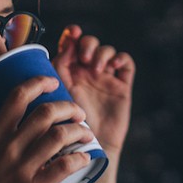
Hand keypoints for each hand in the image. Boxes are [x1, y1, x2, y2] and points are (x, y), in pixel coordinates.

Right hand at [0, 76, 95, 182]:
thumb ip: (6, 143)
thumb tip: (33, 134)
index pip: (17, 96)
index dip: (38, 82)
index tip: (53, 82)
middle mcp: (9, 147)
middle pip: (46, 112)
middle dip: (69, 107)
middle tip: (78, 114)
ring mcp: (21, 168)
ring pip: (60, 136)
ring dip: (80, 131)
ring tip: (86, 134)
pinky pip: (64, 166)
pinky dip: (80, 159)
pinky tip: (85, 159)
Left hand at [52, 25, 133, 154]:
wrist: (87, 149)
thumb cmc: (66, 127)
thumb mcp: (57, 96)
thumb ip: (57, 71)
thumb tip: (62, 47)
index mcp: (68, 73)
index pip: (71, 44)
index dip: (72, 34)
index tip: (72, 33)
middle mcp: (86, 73)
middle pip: (90, 43)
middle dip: (87, 44)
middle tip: (83, 59)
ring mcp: (105, 79)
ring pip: (107, 50)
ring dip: (101, 53)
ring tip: (95, 69)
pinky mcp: (121, 86)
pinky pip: (126, 63)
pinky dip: (120, 59)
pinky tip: (112, 66)